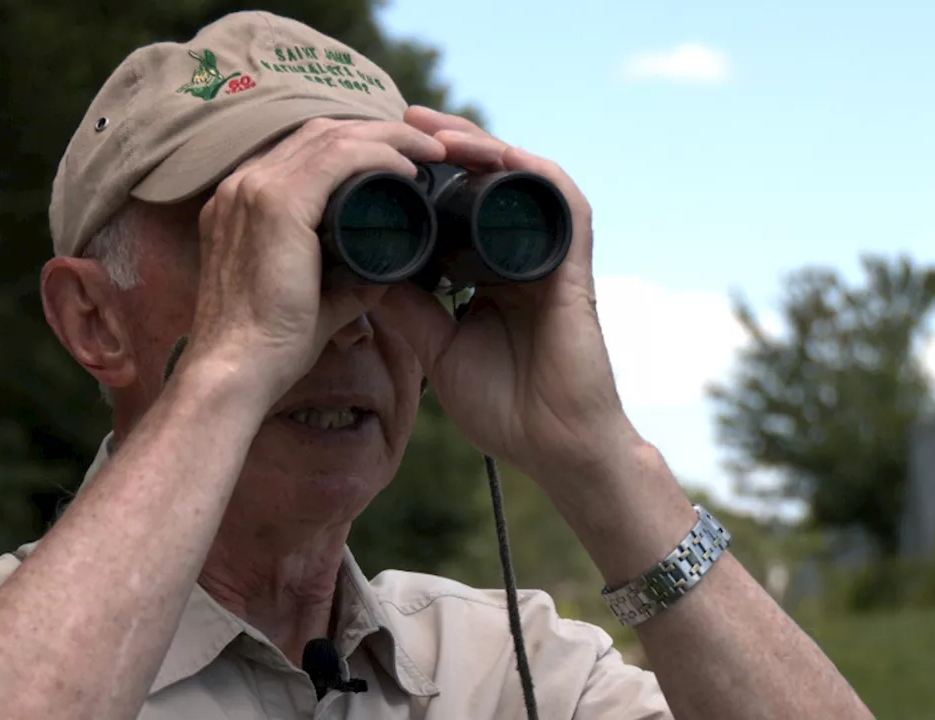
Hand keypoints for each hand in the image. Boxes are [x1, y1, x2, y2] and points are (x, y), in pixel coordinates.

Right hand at [181, 118, 445, 404]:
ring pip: (332, 136)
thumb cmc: (270, 347)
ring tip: (430, 152)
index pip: (305, 151)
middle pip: (320, 133)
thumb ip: (346, 281)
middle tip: (426, 149)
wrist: (236, 372)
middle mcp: (241, 184)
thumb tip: (386, 269)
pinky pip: (338, 158)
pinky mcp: (276, 204)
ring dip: (388, 137)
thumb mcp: (314, 300)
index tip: (401, 161)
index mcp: (242, 202)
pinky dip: (380, 155)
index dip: (356, 144)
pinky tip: (408, 168)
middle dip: (379, 132)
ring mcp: (254, 188)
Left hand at [378, 107, 634, 482]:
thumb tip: (360, 266)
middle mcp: (519, 255)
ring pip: (520, 177)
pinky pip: (561, 201)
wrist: (553, 447)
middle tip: (403, 119)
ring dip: (481, 146)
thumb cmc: (504, 407)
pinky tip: (494, 154)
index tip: (380, 155)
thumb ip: (407, 308)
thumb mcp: (437, 348)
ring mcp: (547, 257)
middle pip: (488, 179)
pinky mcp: (573, 266)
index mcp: (489, 272)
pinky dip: (528, 170)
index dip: (425, 176)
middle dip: (448, 145)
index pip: (458, 206)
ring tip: (436, 129)